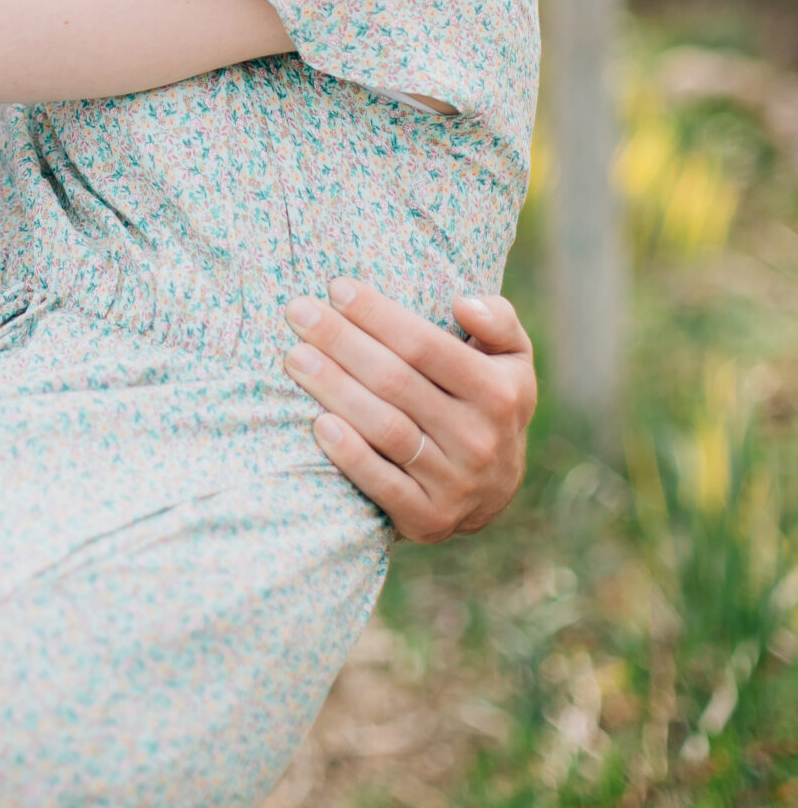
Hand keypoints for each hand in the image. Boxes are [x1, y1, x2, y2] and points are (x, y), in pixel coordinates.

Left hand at [283, 281, 535, 543]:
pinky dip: (350, 455)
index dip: (378, 315)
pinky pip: (383, 484)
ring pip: (385, 429)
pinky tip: (318, 423)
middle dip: (342, 341)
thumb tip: (464, 302)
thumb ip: (499, 321)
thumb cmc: (486, 402)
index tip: (337, 288)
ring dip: (335, 389)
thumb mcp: (511, 360)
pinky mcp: (429, 519)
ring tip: (296, 358)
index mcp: (499, 393)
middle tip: (299, 312)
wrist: (492, 491)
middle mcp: (480, 440)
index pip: (425, 346)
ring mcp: (456, 483)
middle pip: (395, 382)